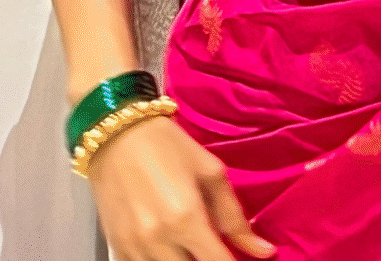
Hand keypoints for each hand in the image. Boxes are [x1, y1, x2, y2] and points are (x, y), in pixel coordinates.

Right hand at [86, 115, 276, 260]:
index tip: (239, 258)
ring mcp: (134, 247)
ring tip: (190, 242)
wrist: (116, 133)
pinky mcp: (116, 247)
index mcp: (187, 218)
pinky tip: (166, 246)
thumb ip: (234, 216)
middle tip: (210, 244)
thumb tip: (264, 251)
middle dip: (206, 260)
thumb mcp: (210, 171)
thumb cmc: (169, 146)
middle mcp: (159, 240)